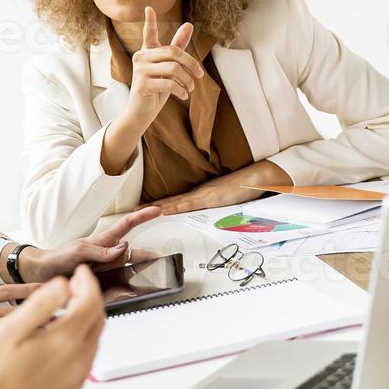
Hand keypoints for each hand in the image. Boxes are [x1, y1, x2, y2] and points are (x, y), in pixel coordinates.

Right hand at [0, 264, 106, 388]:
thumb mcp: (9, 331)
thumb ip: (40, 305)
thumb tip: (63, 285)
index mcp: (64, 342)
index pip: (91, 302)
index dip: (87, 282)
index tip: (79, 272)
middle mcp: (78, 361)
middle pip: (98, 320)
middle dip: (90, 297)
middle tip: (75, 286)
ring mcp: (76, 378)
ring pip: (95, 339)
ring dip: (87, 319)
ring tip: (67, 307)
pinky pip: (87, 358)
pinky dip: (82, 340)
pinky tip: (62, 337)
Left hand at [16, 206, 163, 281]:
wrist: (40, 276)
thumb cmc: (56, 259)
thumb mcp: (77, 251)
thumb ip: (98, 250)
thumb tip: (122, 248)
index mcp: (102, 242)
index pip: (126, 226)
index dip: (142, 217)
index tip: (157, 210)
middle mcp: (107, 256)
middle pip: (134, 253)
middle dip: (150, 256)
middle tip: (165, 260)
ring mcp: (105, 271)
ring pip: (130, 270)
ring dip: (142, 272)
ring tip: (156, 277)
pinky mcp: (101, 285)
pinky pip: (120, 285)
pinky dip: (130, 287)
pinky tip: (136, 292)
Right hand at [124, 7, 202, 127]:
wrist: (141, 113)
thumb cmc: (156, 89)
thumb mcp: (169, 69)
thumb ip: (178, 48)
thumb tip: (189, 25)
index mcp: (147, 52)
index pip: (148, 34)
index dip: (150, 21)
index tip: (149, 8)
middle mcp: (141, 58)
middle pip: (173, 52)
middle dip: (191, 64)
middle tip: (200, 75)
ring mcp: (140, 70)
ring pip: (173, 69)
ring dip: (187, 80)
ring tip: (190, 88)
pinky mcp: (142, 84)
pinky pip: (169, 83)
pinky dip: (181, 90)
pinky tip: (183, 95)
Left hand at [153, 160, 292, 214]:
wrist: (256, 177)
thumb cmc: (244, 186)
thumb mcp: (226, 195)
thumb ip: (215, 201)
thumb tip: (208, 208)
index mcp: (201, 193)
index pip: (176, 200)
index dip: (159, 203)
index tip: (144, 206)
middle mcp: (199, 193)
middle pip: (171, 201)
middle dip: (151, 206)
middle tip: (132, 209)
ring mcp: (203, 195)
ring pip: (175, 203)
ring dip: (157, 207)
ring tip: (139, 210)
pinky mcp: (209, 198)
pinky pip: (187, 204)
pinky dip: (173, 207)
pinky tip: (162, 210)